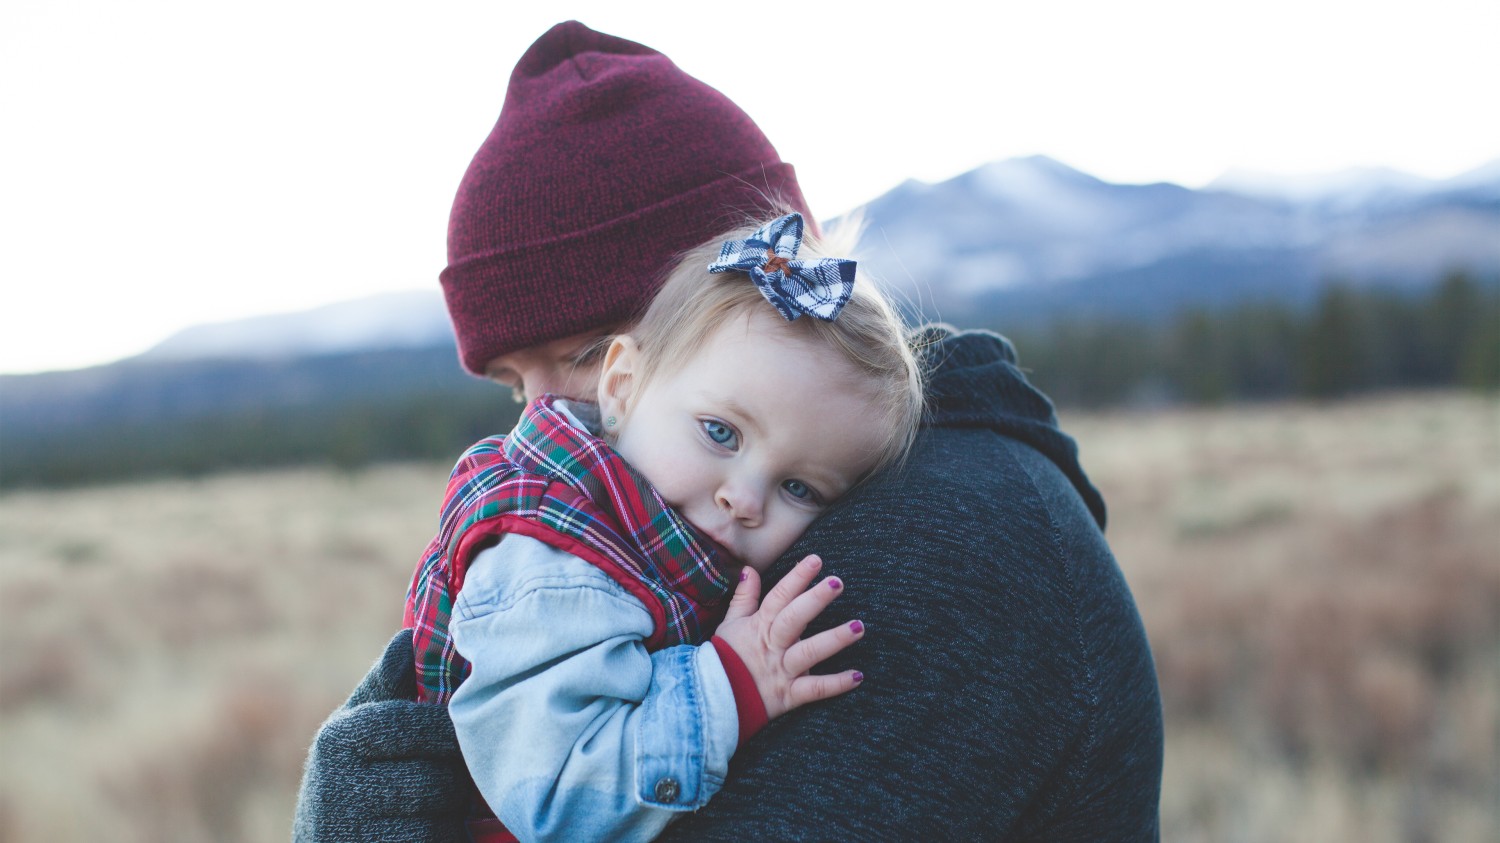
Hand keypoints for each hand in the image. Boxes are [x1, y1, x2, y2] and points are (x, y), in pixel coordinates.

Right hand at [292, 629, 469, 842]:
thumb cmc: (352, 777)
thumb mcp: (358, 728)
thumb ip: (388, 686)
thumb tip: (407, 636)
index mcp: (339, 739)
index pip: (421, 726)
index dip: (449, 734)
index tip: (457, 738)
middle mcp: (337, 787)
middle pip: (439, 779)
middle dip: (453, 781)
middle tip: (449, 781)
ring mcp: (354, 833)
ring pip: (442, 820)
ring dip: (451, 818)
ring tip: (434, 812)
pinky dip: (443, 842)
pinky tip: (426, 836)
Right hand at [712, 555, 864, 720]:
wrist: (715, 699)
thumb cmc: (726, 658)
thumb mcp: (730, 624)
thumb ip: (744, 598)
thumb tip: (750, 570)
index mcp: (760, 626)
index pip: (779, 597)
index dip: (796, 578)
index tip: (815, 560)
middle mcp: (773, 646)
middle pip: (794, 619)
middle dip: (815, 600)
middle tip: (837, 583)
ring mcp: (782, 670)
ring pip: (809, 652)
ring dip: (834, 640)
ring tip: (858, 627)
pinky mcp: (789, 695)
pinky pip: (815, 689)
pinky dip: (836, 684)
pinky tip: (857, 676)